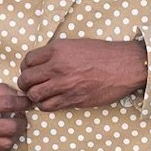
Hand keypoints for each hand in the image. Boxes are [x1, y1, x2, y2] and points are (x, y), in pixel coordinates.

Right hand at [0, 77, 27, 150]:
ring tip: (7, 129)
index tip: (28, 103)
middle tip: (19, 118)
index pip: (8, 104)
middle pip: (11, 128)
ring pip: (6, 144)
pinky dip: (0, 150)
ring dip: (12, 136)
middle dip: (21, 121)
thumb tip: (18, 96)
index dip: (23, 103)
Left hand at [19, 37, 146, 111]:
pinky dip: (45, 105)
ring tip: (40, 94)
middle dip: (26, 83)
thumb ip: (56, 53)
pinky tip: (50, 101)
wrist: (124, 66)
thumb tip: (40, 63)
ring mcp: (65, 85)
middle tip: (31, 85)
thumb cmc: (102, 54)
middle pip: (26, 79)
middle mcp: (58, 67)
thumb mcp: (75, 44)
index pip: (28, 60)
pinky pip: (48, 106)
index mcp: (57, 50)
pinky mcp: (73, 99)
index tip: (30, 71)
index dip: (26, 67)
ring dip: (34, 96)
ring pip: (34, 95)